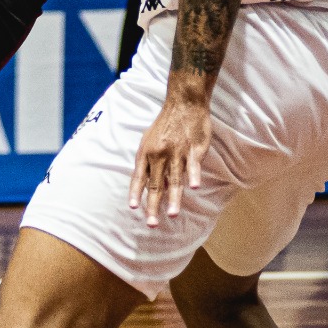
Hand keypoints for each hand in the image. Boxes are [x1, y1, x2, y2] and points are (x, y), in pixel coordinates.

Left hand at [128, 95, 211, 226]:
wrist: (183, 103)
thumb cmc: (165, 125)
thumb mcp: (149, 140)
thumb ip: (148, 163)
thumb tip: (149, 185)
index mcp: (146, 153)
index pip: (139, 177)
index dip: (136, 193)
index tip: (134, 208)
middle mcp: (159, 155)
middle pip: (156, 184)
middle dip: (153, 206)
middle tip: (151, 224)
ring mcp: (177, 153)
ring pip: (175, 179)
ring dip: (173, 198)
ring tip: (172, 214)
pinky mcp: (194, 149)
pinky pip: (193, 165)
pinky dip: (194, 176)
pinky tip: (194, 187)